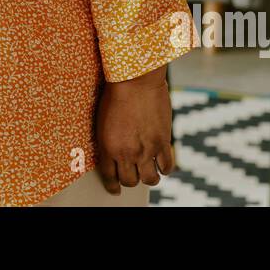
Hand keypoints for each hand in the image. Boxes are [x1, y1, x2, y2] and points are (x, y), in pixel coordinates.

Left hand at [94, 65, 174, 194]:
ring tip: (148, 172)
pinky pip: (167, 167)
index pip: (110, 177)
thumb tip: (113, 155)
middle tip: (132, 175)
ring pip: (150, 179)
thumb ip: (109, 141)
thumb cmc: (115, 94)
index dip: (113, 186)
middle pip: (130, 181)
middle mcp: (126, 153)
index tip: (115, 189)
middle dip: (130, 180)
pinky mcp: (163, 142)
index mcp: (107, 148)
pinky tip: (162, 165)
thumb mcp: (103, 121)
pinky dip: (164, 169)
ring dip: (148, 178)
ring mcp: (146, 150)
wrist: (135, 80)